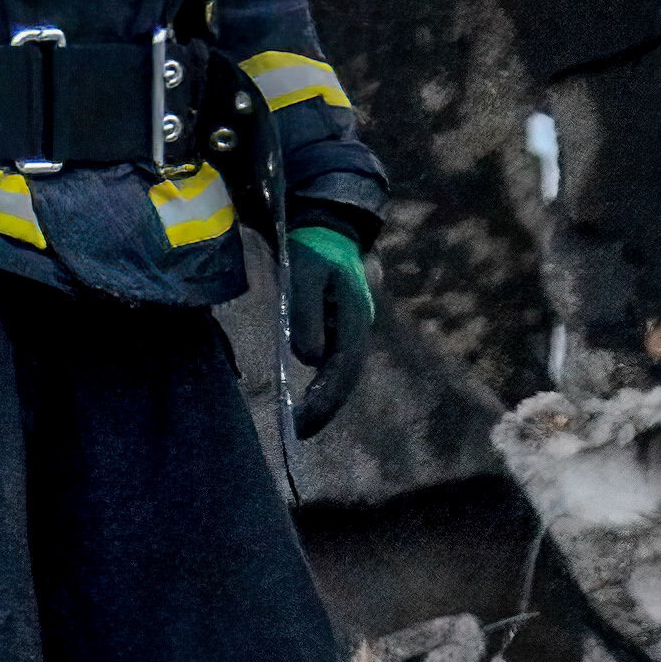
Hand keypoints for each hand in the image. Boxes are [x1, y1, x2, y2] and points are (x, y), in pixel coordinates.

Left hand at [285, 223, 377, 438]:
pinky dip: (325, 383)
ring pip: (344, 372)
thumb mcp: (303, 276)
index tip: (304, 419)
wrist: (331, 229)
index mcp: (355, 319)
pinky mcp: (343, 328)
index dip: (326, 397)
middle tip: (301, 432)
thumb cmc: (314, 251)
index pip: (344, 368)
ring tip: (304, 421)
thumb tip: (309, 358)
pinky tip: (311, 396)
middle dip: (327, 407)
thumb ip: (306, 315)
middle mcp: (359, 329)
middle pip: (348, 377)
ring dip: (327, 398)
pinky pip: (337, 362)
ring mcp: (353, 329)